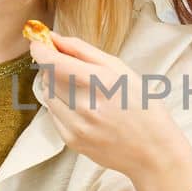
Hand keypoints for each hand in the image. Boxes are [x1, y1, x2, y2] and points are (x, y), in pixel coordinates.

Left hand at [29, 32, 191, 190]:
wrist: (153, 151)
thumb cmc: (143, 106)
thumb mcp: (122, 69)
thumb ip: (84, 51)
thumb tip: (55, 38)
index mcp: (101, 82)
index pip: (54, 62)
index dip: (40, 50)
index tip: (38, 42)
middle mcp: (86, 105)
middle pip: (48, 77)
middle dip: (52, 67)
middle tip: (68, 66)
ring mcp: (77, 125)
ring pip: (48, 96)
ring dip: (55, 86)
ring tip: (79, 89)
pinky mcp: (72, 141)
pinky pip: (52, 115)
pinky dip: (60, 106)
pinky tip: (81, 108)